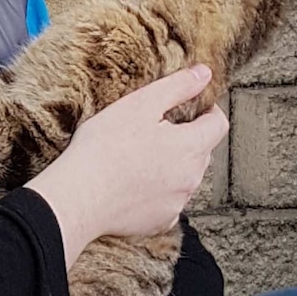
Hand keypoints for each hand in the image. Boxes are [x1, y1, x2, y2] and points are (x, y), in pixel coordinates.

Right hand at [28, 65, 227, 266]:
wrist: (78, 196)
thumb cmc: (104, 148)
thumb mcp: (140, 105)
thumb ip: (177, 87)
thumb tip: (204, 74)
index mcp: (191, 146)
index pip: (218, 124)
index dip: (207, 110)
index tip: (190, 106)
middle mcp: (191, 178)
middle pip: (201, 151)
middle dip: (186, 137)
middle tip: (152, 129)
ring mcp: (176, 202)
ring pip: (184, 177)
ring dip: (171, 166)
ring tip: (137, 157)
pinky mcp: (159, 221)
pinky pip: (167, 202)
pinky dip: (156, 192)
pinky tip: (131, 184)